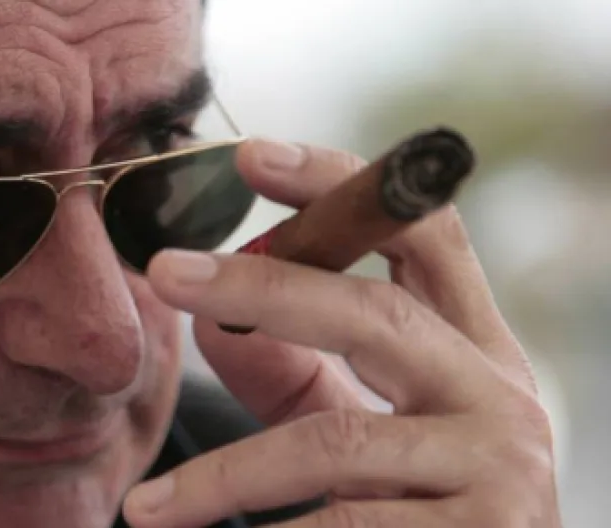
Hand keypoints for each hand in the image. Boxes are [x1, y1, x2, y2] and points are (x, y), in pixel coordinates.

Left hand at [123, 139, 560, 526]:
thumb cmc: (416, 509)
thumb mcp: (358, 435)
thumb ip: (291, 378)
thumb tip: (206, 321)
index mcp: (470, 352)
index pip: (422, 237)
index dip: (344, 186)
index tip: (251, 156)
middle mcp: (498, 396)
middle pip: (374, 313)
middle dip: (262, 288)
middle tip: (166, 270)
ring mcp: (500, 468)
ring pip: (336, 441)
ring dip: (226, 475)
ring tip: (147, 508)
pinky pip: (345, 523)